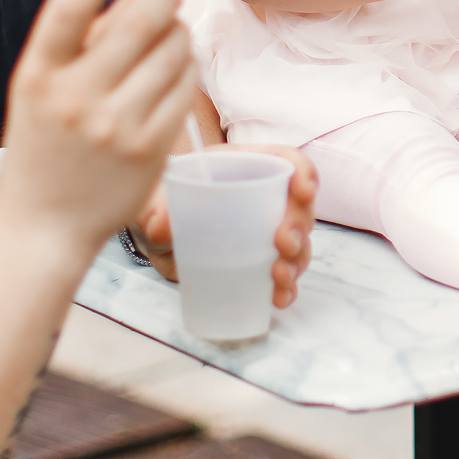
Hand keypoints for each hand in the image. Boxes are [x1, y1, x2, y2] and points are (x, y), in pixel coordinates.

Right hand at [0, 0, 198, 248]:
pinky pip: (186, 86)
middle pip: (140, 17)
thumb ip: (76, 43)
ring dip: (178, 33)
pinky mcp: (150, 148)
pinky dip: (186, 69)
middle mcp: (75, 98)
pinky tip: (176, 70)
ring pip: (173, 48)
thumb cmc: (44, 145)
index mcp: (37, 75)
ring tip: (169, 38)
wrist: (43, 225)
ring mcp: (115, 125)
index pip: (69, 5)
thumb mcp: (38, 88)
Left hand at [132, 146, 319, 307]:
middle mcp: (264, 198)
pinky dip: (287, 287)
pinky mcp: (261, 263)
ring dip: (296, 260)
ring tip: (279, 276)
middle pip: (299, 206)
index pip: (287, 161)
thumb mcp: (155, 201)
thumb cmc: (163, 204)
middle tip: (283, 244)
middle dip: (299, 226)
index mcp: (245, 167)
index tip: (304, 191)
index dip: (303, 172)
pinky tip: (279, 297)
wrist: (157, 234)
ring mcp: (266, 232)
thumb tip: (161, 226)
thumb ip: (156, 210)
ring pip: (299, 243)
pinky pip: (285, 274)